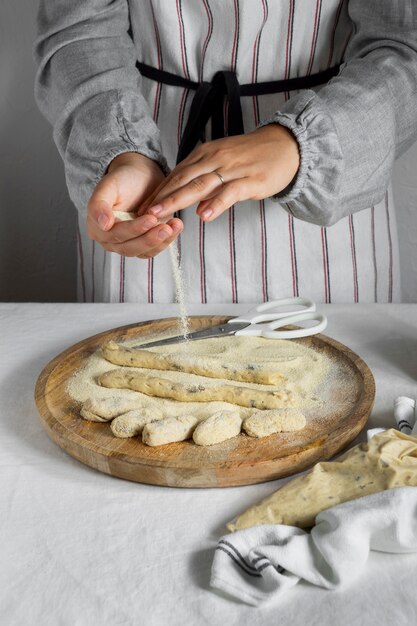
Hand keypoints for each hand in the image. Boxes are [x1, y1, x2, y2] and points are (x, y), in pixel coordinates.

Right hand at [87, 152, 182, 257]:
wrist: (139, 177)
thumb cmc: (122, 179)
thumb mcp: (108, 186)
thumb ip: (99, 204)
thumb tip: (103, 224)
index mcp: (98, 228)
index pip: (115, 235)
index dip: (133, 229)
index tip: (150, 219)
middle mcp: (111, 240)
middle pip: (129, 247)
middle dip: (149, 238)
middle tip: (166, 227)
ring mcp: (128, 244)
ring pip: (143, 251)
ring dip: (160, 241)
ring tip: (174, 225)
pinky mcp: (143, 244)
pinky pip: (154, 249)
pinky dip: (166, 241)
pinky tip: (175, 227)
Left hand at [139, 124, 299, 221]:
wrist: (285, 146)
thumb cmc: (252, 157)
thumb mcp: (224, 163)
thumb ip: (207, 182)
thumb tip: (193, 205)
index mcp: (206, 154)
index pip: (177, 174)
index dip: (159, 191)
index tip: (144, 207)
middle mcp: (215, 158)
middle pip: (182, 179)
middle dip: (161, 197)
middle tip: (143, 213)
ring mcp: (232, 169)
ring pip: (200, 185)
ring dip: (178, 200)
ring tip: (162, 214)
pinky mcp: (249, 180)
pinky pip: (229, 193)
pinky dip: (215, 204)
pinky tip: (203, 216)